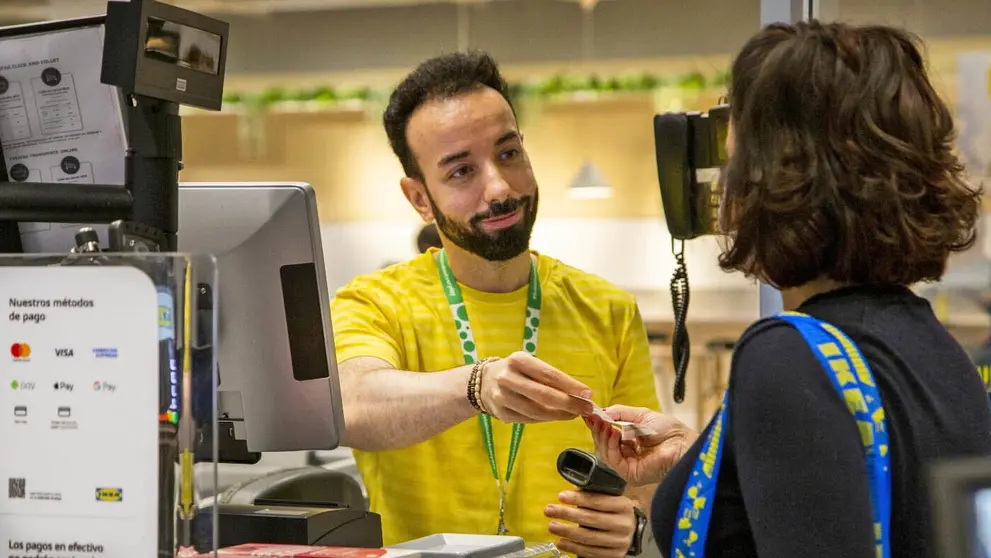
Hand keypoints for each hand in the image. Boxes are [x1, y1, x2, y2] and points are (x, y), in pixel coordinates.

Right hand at [479, 352, 593, 422]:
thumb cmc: (516, 372)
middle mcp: (507, 378)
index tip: (588, 394)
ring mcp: (502, 397)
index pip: (549, 374)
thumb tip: (580, 394)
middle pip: (544, 395)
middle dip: (569, 404)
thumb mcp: (529, 365)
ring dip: (561, 415)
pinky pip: (530, 419)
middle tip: (587, 409)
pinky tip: (557, 416)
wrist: (483, 382)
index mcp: (518, 360)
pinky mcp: (501, 413)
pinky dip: (547, 419)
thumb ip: (550, 377)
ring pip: (538, 411)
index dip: (570, 385)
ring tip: (575, 414)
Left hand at [544, 490, 635, 557]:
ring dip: (567, 532)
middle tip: (550, 510)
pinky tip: (561, 542)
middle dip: (568, 514)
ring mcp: (620, 541)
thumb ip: (592, 494)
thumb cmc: (614, 511)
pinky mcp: (614, 555)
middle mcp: (624, 524)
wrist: (630, 530)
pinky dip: (573, 547)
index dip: (578, 498)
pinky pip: (591, 552)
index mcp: (624, 505)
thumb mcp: (609, 498)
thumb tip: (568, 492)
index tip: (561, 497)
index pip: (598, 501)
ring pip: (590, 538)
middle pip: (592, 519)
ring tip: (552, 526)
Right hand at [586, 405, 696, 486]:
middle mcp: (628, 456)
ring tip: (605, 423)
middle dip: (598, 430)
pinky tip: (613, 433)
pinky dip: (610, 445)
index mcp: (630, 443)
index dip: (599, 426)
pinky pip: (613, 460)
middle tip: (595, 418)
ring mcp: (628, 466)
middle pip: (603, 445)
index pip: (608, 436)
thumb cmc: (670, 431)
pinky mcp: (630, 474)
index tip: (590, 415)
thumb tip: (602, 411)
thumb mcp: (641, 415)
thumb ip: (620, 413)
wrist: (683, 443)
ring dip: (603, 436)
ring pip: (605, 453)